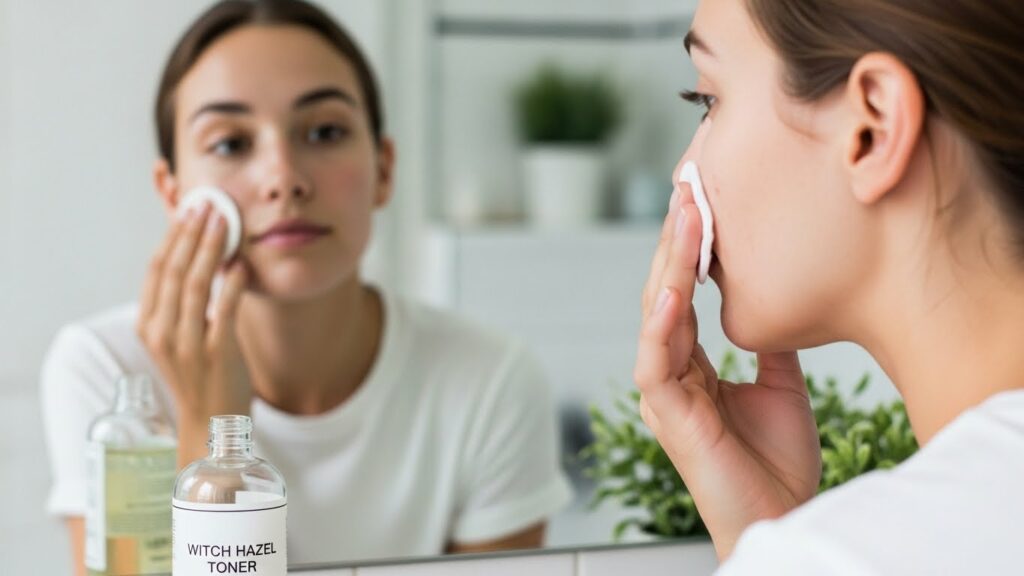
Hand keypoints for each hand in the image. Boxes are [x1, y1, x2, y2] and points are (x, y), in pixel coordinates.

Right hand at [137, 202, 250, 464]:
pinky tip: (241, 263)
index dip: (173, 237)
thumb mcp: (182, 337)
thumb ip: (185, 302)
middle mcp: (162, 333)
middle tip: (209, 206)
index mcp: (150, 325)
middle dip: (192, 233)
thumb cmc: (201, 375)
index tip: (189, 211)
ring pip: (194, 284)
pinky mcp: (216, 353)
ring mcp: (187, 344)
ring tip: (225, 223)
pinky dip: (231, 283)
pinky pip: (223, 309)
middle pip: (173, 270)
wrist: (212, 423)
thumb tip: (204, 256)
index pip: (156, 270)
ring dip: (211, 248)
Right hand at [634, 187, 820, 558]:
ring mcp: (664, 395)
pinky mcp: (667, 416)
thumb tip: (777, 307)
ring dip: (669, 267)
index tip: (705, 203)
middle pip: (663, 295)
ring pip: (655, 318)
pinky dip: (662, 325)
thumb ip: (768, 349)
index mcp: (690, 368)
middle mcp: (670, 375)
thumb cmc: (776, 462)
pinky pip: (654, 362)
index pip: (681, 296)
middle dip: (676, 242)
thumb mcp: (782, 388)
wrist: (783, 515)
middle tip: (691, 190)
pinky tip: (674, 290)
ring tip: (685, 219)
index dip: (690, 251)